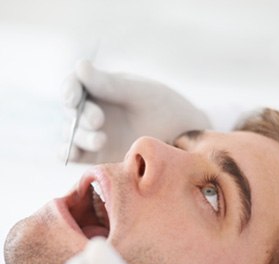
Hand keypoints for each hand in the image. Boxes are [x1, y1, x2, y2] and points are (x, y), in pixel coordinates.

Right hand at [62, 60, 210, 163]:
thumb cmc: (163, 107)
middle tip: (98, 121)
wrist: (181, 137)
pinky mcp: (97, 156)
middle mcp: (93, 110)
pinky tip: (74, 154)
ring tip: (101, 140)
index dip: (69, 90)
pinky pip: (77, 155)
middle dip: (81, 116)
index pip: (75, 86)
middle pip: (72, 112)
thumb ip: (110, 84)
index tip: (73, 98)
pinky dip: (70, 154)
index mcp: (100, 88)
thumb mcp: (140, 93)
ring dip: (79, 137)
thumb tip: (79, 66)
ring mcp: (94, 133)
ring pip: (73, 135)